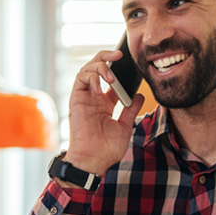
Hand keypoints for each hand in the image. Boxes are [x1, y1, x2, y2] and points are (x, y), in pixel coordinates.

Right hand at [65, 49, 146, 175]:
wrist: (94, 161)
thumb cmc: (107, 149)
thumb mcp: (125, 127)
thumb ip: (130, 110)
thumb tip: (139, 95)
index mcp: (104, 103)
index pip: (109, 77)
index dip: (118, 66)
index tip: (130, 61)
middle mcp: (93, 97)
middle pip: (96, 67)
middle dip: (107, 56)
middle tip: (120, 54)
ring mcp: (84, 98)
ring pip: (87, 69)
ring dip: (100, 66)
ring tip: (112, 76)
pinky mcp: (76, 100)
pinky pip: (80, 78)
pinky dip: (91, 77)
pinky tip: (100, 86)